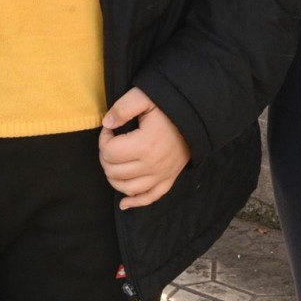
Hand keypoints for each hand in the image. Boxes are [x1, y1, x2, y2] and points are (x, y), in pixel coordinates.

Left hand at [99, 88, 190, 209]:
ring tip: (114, 162)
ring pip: (126, 188)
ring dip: (113, 177)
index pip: (109, 151)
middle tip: (111, 142)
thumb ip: (123, 108)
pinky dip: (134, 202)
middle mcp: (152, 165)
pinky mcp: (169, 179)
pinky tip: (124, 203)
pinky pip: (149, 198)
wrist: (197, 116)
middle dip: (105, 156)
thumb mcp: (145, 97)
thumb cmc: (169, 105)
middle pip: (114, 171)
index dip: (104, 138)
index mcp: (144, 145)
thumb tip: (106, 124)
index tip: (110, 128)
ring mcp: (161, 175)